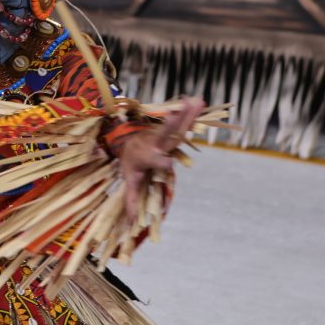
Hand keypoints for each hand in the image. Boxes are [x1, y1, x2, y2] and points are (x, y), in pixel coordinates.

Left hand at [119, 97, 205, 218]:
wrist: (125, 140)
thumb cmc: (131, 163)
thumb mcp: (130, 181)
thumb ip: (132, 201)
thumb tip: (131, 224)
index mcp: (147, 157)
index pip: (158, 161)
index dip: (162, 162)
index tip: (168, 162)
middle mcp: (155, 143)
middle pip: (166, 135)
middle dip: (172, 125)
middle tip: (177, 114)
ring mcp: (162, 133)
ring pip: (176, 124)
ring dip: (186, 113)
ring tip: (197, 101)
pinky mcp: (168, 128)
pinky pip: (181, 120)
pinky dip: (190, 112)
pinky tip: (199, 101)